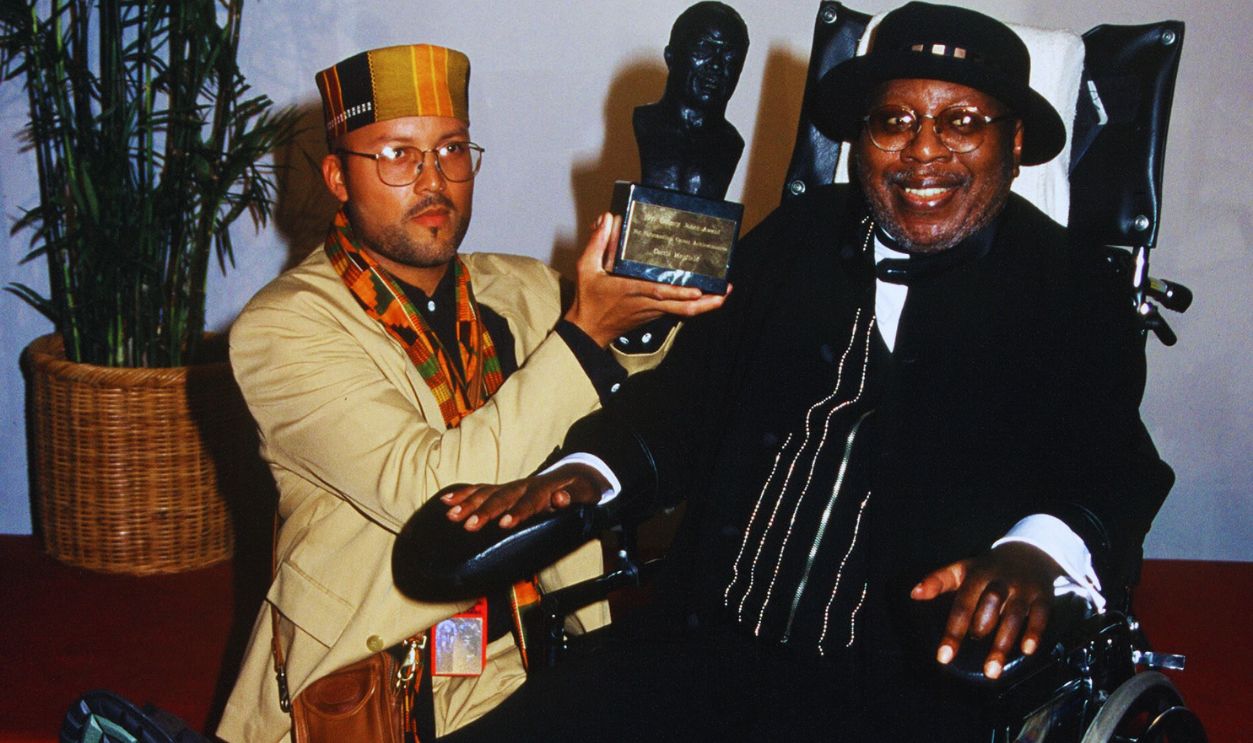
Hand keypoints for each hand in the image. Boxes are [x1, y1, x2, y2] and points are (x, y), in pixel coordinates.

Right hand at [440, 464, 607, 530]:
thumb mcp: (584, 493)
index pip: (530, 501)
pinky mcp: (502, 490)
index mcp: (543, 490)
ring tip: (451, 515)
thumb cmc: (579, 490)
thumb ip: (573, 497)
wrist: (573, 475)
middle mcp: (522, 486)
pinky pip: (480, 490)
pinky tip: (446, 501)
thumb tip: (560, 497)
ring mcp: (510, 487)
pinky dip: (463, 494)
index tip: (505, 524)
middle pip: (501, 497)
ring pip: (486, 493)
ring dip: (468, 503)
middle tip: (468, 526)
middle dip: (484, 511)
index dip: (518, 512)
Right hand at [564, 212, 728, 346]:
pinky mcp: (653, 315)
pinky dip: (692, 305)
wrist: (588, 332)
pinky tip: (704, 296)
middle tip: (725, 291)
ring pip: (683, 312)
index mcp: (631, 291)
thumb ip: (597, 242)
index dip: (680, 293)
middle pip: (682, 307)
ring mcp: (652, 312)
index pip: (659, 293)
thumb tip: (607, 219)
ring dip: (704, 305)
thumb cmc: (588, 301)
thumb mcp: (586, 268)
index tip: (698, 290)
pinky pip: (677, 311)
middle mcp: (646, 303)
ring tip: (722, 293)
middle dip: (706, 302)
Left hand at [910, 542, 1063, 679]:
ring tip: (991, 670)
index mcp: (978, 574)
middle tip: (971, 655)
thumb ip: (938, 581)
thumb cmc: (987, 569)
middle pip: (990, 604)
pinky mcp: (1043, 596)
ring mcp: (1023, 588)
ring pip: (1014, 614)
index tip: (943, 656)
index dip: (953, 630)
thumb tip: (913, 593)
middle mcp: (1001, 580)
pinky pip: (1041, 615)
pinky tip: (1026, 651)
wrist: (1027, 553)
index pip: (963, 602)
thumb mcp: (962, 570)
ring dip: (1003, 643)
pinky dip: (1034, 632)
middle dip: (980, 628)